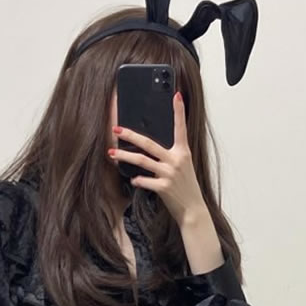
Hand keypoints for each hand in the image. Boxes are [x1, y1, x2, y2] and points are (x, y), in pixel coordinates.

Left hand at [109, 92, 205, 227]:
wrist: (193, 210)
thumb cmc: (186, 187)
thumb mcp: (184, 166)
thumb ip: (171, 155)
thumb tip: (151, 146)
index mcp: (183, 152)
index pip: (181, 128)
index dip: (179, 111)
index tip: (176, 95)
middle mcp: (176, 160)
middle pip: (149, 143)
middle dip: (130, 135)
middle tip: (116, 130)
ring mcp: (170, 174)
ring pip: (141, 161)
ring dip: (124, 157)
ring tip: (112, 154)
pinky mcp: (164, 187)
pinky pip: (144, 181)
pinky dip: (137, 180)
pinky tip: (132, 179)